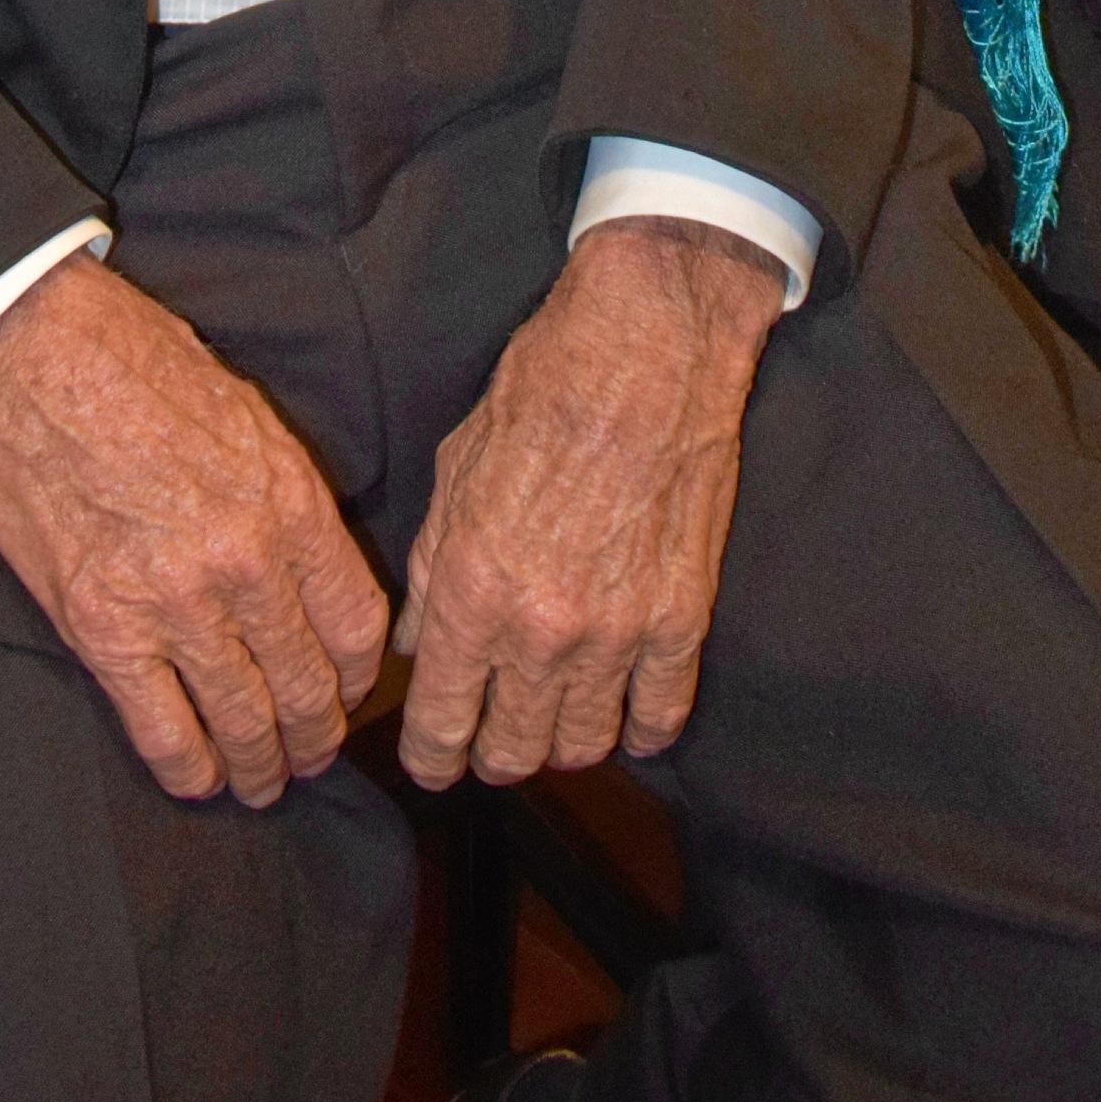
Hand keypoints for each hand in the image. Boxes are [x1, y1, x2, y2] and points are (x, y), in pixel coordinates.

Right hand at [0, 251, 386, 808]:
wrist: (32, 358)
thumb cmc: (137, 366)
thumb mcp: (247, 417)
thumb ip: (284, 500)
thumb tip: (306, 568)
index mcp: (290, 503)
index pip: (356, 624)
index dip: (360, 675)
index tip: (351, 690)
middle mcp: (245, 563)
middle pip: (307, 686)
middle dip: (317, 735)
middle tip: (313, 754)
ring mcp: (174, 604)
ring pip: (243, 720)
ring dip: (261, 766)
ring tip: (262, 781)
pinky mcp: (103, 630)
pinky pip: (162, 731)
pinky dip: (188, 769)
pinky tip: (200, 779)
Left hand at [395, 216, 784, 792]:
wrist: (650, 345)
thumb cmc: (543, 389)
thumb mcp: (455, 469)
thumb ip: (429, 570)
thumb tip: (417, 642)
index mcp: (471, 588)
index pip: (439, 725)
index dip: (430, 755)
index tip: (434, 756)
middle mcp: (540, 627)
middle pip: (511, 752)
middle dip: (492, 753)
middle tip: (492, 734)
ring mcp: (618, 632)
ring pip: (581, 747)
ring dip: (560, 743)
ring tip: (554, 716)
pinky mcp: (682, 620)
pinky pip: (660, 719)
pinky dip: (639, 729)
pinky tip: (624, 711)